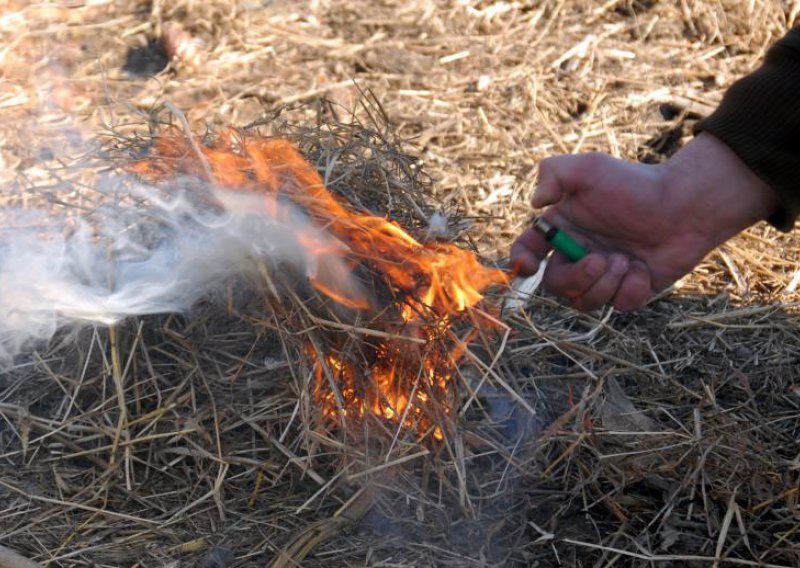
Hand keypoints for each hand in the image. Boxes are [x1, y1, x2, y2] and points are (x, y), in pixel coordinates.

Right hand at [510, 133, 779, 310]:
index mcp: (563, 228)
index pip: (528, 250)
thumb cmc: (636, 184)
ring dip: (605, 283)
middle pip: (555, 284)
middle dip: (577, 277)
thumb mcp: (590, 167)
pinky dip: (630, 290)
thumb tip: (535, 203)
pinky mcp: (628, 290)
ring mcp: (602, 275)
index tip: (528, 267)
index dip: (520, 262)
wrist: (687, 205)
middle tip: (601, 259)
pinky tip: (643, 269)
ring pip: (584, 301)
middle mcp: (578, 254)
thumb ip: (553, 173)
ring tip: (628, 259)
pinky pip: (617, 306)